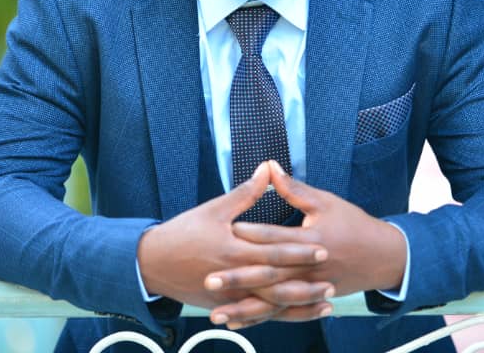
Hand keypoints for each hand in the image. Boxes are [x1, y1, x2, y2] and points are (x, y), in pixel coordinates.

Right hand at [136, 162, 333, 325]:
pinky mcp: (224, 306)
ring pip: (270, 304)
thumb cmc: (183, 232)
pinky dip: (278, 316)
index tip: (323, 248)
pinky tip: (297, 315)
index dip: (300, 250)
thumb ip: (246, 192)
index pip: (274, 251)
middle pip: (277, 282)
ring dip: (299, 305)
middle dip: (306, 282)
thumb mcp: (214, 209)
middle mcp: (234, 276)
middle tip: (332, 280)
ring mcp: (229, 296)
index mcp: (233, 249)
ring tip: (326, 304)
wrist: (152, 263)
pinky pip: (256, 315)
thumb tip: (268, 167)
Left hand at [208, 161, 406, 322]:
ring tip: (217, 313)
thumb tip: (269, 166)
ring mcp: (309, 287)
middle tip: (210, 279)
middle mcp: (309, 268)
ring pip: (272, 301)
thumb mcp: (325, 202)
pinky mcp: (310, 299)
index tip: (225, 232)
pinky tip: (238, 321)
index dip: (251, 234)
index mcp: (312, 240)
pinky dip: (259, 318)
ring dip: (244, 307)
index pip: (276, 238)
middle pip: (269, 274)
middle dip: (239, 278)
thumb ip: (294, 188)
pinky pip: (281, 312)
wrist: (382, 257)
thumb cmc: (353, 225)